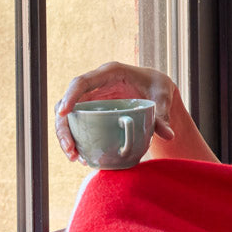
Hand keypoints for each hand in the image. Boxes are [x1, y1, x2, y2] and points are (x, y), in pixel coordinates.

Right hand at [55, 61, 176, 161]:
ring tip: (75, 158)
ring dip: (66, 136)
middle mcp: (96, 84)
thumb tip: (168, 135)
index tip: (63, 113)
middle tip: (70, 148)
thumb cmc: (158, 88)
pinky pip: (77, 123)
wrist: (157, 89)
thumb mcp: (162, 98)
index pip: (82, 82)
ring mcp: (92, 98)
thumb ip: (163, 115)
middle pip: (68, 101)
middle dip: (64, 125)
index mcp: (110, 73)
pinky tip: (82, 157)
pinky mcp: (92, 110)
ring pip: (68, 115)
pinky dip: (77, 139)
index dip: (70, 96)